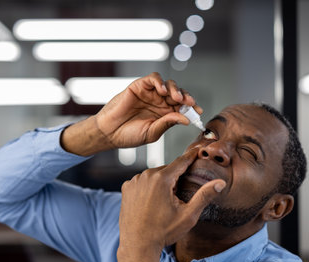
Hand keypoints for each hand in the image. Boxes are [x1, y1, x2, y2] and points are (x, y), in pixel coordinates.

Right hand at [61, 72, 199, 155]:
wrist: (109, 132)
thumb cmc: (129, 135)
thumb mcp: (152, 132)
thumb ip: (167, 124)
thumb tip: (185, 119)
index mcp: (165, 114)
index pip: (183, 107)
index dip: (192, 108)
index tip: (199, 112)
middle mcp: (160, 102)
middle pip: (178, 94)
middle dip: (186, 98)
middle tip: (189, 103)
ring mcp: (150, 94)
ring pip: (168, 85)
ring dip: (176, 89)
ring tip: (177, 98)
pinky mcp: (139, 86)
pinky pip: (153, 79)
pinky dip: (160, 82)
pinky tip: (163, 90)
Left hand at [117, 148, 225, 261]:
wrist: (138, 245)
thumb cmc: (163, 232)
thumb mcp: (188, 215)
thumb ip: (204, 196)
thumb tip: (220, 183)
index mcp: (162, 179)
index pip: (181, 161)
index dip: (191, 156)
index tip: (198, 149)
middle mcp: (146, 176)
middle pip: (168, 170)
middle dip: (175, 179)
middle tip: (178, 197)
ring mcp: (134, 181)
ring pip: (154, 176)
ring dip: (161, 183)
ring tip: (163, 204)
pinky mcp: (127, 188)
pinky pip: (142, 182)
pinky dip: (148, 188)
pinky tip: (151, 203)